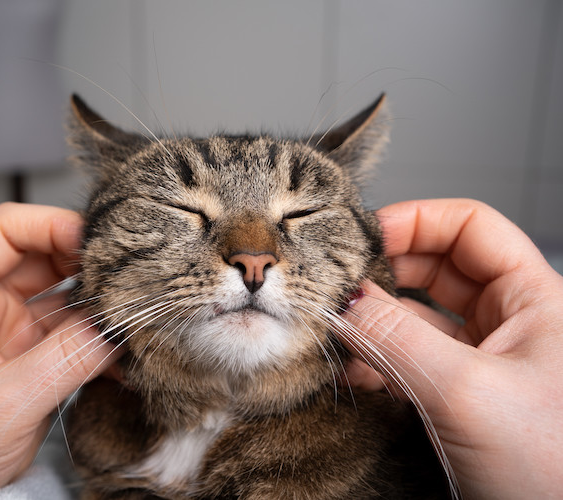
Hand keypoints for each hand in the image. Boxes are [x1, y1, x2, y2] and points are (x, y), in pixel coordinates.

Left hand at [0, 203, 118, 498]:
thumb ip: (64, 360)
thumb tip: (119, 325)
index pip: (3, 231)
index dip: (51, 225)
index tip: (98, 243)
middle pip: (44, 259)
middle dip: (89, 266)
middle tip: (131, 280)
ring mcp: (10, 338)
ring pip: (67, 302)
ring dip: (102, 310)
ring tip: (137, 320)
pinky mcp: (32, 368)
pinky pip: (76, 343)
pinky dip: (104, 347)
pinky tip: (128, 358)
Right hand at [341, 199, 562, 498]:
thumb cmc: (553, 469)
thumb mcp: (465, 391)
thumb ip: (395, 337)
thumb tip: (339, 301)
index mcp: (536, 299)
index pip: (469, 227)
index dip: (415, 222)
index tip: (361, 237)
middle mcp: (511, 322)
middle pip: (437, 267)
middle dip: (385, 272)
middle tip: (338, 283)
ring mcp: (485, 360)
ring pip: (419, 317)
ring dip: (374, 321)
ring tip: (335, 330)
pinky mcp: (462, 395)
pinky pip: (411, 359)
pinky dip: (377, 360)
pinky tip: (350, 371)